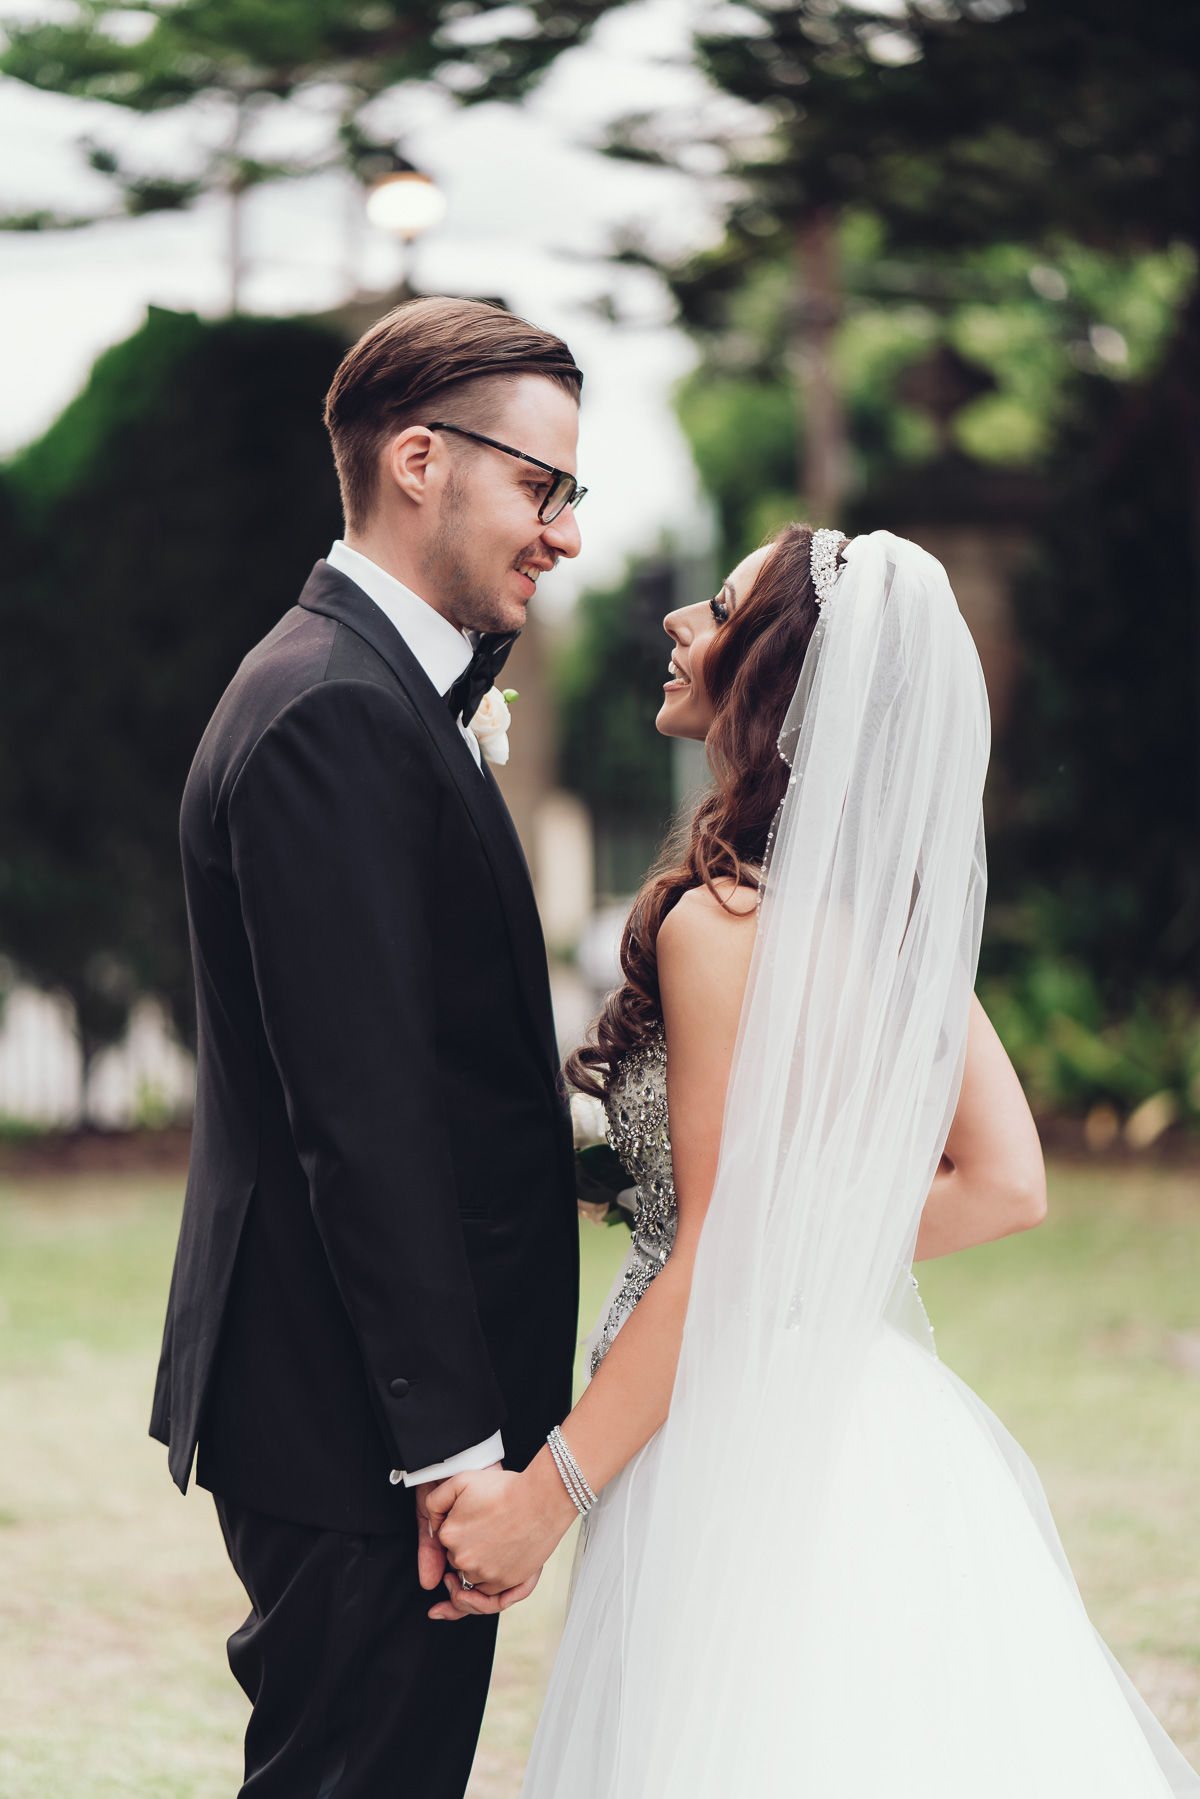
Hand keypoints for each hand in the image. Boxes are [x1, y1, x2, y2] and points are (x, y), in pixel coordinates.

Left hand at [415, 1470, 541, 1623]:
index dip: (457, 1531)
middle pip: (456, 1562)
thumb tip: (432, 1523)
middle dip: (465, 1552)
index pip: (444, 1541)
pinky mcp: (504, 1582)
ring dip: (477, 1570)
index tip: (468, 1524)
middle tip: (482, 1535)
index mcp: (449, 1535)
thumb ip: (436, 1500)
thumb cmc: (507, 1488)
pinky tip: (497, 1567)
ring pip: (472, 1579)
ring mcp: (483, 1573)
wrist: (541, 1499)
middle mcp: (462, 1558)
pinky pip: (490, 1592)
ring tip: (490, 1552)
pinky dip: (491, 1584)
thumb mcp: (462, 1481)